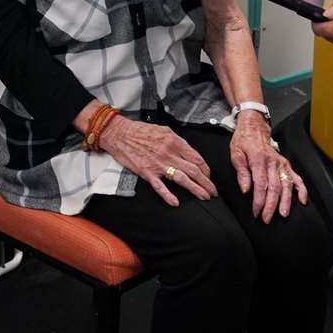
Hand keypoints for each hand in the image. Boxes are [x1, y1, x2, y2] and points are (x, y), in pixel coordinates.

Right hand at [97, 117, 217, 206]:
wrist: (119, 133)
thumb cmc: (139, 131)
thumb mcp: (163, 130)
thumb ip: (177, 142)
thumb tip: (189, 153)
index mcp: (174, 141)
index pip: (197, 158)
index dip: (206, 169)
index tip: (208, 176)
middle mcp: (169, 153)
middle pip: (194, 170)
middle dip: (207, 183)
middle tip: (213, 191)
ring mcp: (158, 164)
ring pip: (183, 179)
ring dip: (196, 190)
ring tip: (204, 197)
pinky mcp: (146, 172)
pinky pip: (160, 187)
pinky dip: (169, 196)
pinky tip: (176, 202)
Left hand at [229, 113, 306, 222]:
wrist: (254, 129)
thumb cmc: (243, 142)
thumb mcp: (235, 153)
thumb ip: (241, 171)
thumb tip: (245, 189)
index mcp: (259, 160)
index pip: (260, 184)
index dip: (258, 200)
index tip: (256, 212)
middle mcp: (273, 163)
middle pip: (274, 188)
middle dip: (271, 205)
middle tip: (266, 218)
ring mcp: (282, 164)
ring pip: (286, 185)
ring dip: (285, 201)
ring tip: (283, 214)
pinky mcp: (287, 165)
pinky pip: (297, 178)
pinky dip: (302, 190)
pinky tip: (303, 201)